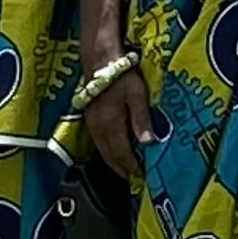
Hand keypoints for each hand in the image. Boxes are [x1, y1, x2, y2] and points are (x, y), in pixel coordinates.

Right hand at [83, 61, 145, 177]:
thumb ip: (141, 120)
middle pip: (110, 156)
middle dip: (122, 170)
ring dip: (114, 162)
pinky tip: (113, 150)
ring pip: (102, 150)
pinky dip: (107, 151)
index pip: (122, 155)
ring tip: (125, 169)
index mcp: (111, 126)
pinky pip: (98, 141)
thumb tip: (148, 143)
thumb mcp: (137, 96)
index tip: (142, 176)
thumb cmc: (121, 75)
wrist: (99, 60)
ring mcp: (92, 124)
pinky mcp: (89, 117)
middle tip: (134, 178)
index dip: (132, 168)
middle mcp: (98, 129)